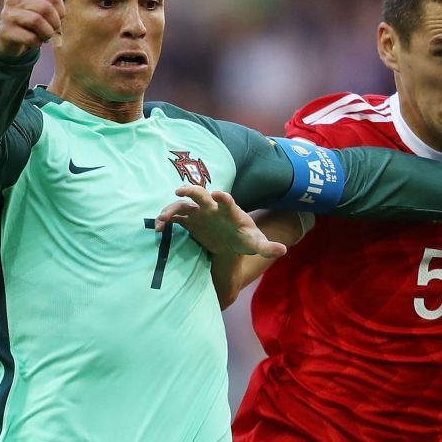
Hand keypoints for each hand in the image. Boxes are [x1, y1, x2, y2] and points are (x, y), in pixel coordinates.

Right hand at [0, 0, 64, 58]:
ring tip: (44, 38)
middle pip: (45, 8)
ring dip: (46, 34)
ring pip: (37, 21)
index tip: (58, 21)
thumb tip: (67, 14)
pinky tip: (34, 43)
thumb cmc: (31, 26)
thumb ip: (53, 8)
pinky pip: (30, 37)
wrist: (10, 42)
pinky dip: (37, 44)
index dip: (61, 12)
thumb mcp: (41, 12)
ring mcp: (7, 14)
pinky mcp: (5, 31)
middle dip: (54, 24)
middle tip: (52, 32)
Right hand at [154, 186, 287, 259]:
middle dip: (192, 191)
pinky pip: (175, 218)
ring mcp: (200, 213)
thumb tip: (283, 250)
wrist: (232, 241)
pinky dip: (166, 221)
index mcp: (230, 211)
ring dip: (172, 209)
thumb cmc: (245, 239)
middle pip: (202, 195)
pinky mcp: (190, 221)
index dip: (223, 197)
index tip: (218, 194)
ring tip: (162, 219)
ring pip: (184, 205)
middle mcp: (213, 208)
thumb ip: (267, 247)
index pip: (227, 201)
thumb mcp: (256, 244)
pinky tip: (159, 229)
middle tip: (181, 191)